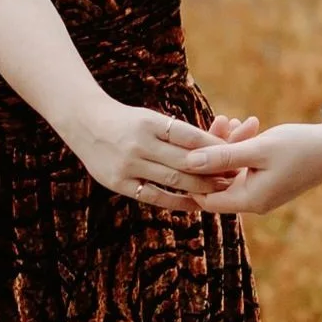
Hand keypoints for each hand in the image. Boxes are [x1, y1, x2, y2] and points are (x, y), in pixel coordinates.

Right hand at [62, 99, 233, 211]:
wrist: (85, 123)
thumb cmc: (128, 120)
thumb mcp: (151, 118)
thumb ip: (177, 134)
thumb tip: (216, 146)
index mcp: (150, 122)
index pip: (190, 136)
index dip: (215, 147)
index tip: (235, 153)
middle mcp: (139, 144)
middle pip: (184, 161)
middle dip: (212, 171)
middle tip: (234, 177)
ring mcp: (127, 165)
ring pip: (172, 180)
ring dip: (199, 188)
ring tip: (219, 190)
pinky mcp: (119, 183)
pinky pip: (153, 196)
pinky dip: (176, 201)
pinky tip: (194, 204)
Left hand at [183, 119, 321, 215]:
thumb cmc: (299, 147)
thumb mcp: (259, 148)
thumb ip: (223, 155)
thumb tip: (188, 162)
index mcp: (250, 200)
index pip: (205, 198)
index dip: (192, 176)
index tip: (187, 150)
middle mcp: (253, 200)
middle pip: (217, 181)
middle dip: (213, 152)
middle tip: (218, 123)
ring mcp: (260, 190)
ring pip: (230, 169)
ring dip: (228, 145)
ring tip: (232, 119)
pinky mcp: (267, 178)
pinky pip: (244, 165)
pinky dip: (241, 147)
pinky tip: (245, 125)